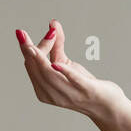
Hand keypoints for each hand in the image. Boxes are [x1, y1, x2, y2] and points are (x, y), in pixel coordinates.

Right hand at [15, 19, 130, 130]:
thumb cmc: (85, 86)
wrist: (107, 107)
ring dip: (40, 59)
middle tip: (22, 34)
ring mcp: (69, 94)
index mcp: (44, 90)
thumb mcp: (68, 65)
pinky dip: (65, 72)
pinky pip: (73, 81)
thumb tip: (52, 23)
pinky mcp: (87, 91)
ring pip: (49, 76)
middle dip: (29, 52)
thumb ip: (58, 46)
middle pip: (37, 70)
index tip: (25, 33)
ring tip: (32, 46)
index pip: (32, 67)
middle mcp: (53, 94)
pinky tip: (57, 64)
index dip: (28, 50)